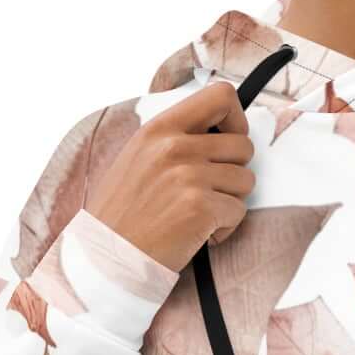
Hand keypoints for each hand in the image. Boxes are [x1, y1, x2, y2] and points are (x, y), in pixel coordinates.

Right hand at [88, 80, 256, 273]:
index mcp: (159, 129)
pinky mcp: (200, 207)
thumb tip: (218, 131)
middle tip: (209, 192)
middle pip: (243, 145)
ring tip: (199, 215)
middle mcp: (174, 146)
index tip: (226, 143)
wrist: (108, 257)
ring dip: (230, 202)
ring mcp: (189, 176)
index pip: (222, 96)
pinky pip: (239, 212)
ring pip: (246, 180)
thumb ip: (174, 139)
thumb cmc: (123, 213)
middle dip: (234, 172)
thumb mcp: (138, 157)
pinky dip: (225, 228)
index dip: (236, 121)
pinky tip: (198, 234)